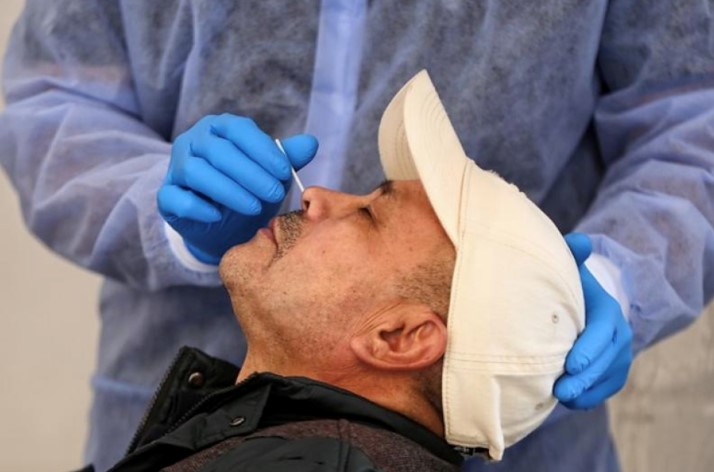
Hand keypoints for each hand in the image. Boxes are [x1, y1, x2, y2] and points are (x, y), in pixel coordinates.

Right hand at [158, 114, 317, 263]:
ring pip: (196, 172)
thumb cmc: (249, 190)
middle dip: (250, 174)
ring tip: (254, 207)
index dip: (262, 150)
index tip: (284, 172)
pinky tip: (218, 215)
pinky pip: (176, 198)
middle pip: (218, 151)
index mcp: (220, 128)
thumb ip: (287, 158)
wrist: (225, 225)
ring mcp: (176, 168)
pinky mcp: (166, 196)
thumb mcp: (271, 174)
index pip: (239, 130)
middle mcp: (193, 142)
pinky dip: (198, 207)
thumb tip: (311, 143)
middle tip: (274, 194)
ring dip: (229, 191)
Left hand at [554, 232, 632, 408]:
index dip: (589, 348)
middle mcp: (619, 335)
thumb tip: (577, 241)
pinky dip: (592, 398)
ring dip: (587, 391)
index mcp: (608, 311)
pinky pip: (608, 388)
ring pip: (608, 377)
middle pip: (605, 359)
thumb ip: (572, 254)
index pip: (602, 331)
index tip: (571, 363)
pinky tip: (572, 404)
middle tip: (561, 389)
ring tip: (561, 399)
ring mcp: (619, 355)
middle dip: (585, 377)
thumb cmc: (570, 285)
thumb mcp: (571, 267)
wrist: (584, 303)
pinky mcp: (614, 371)